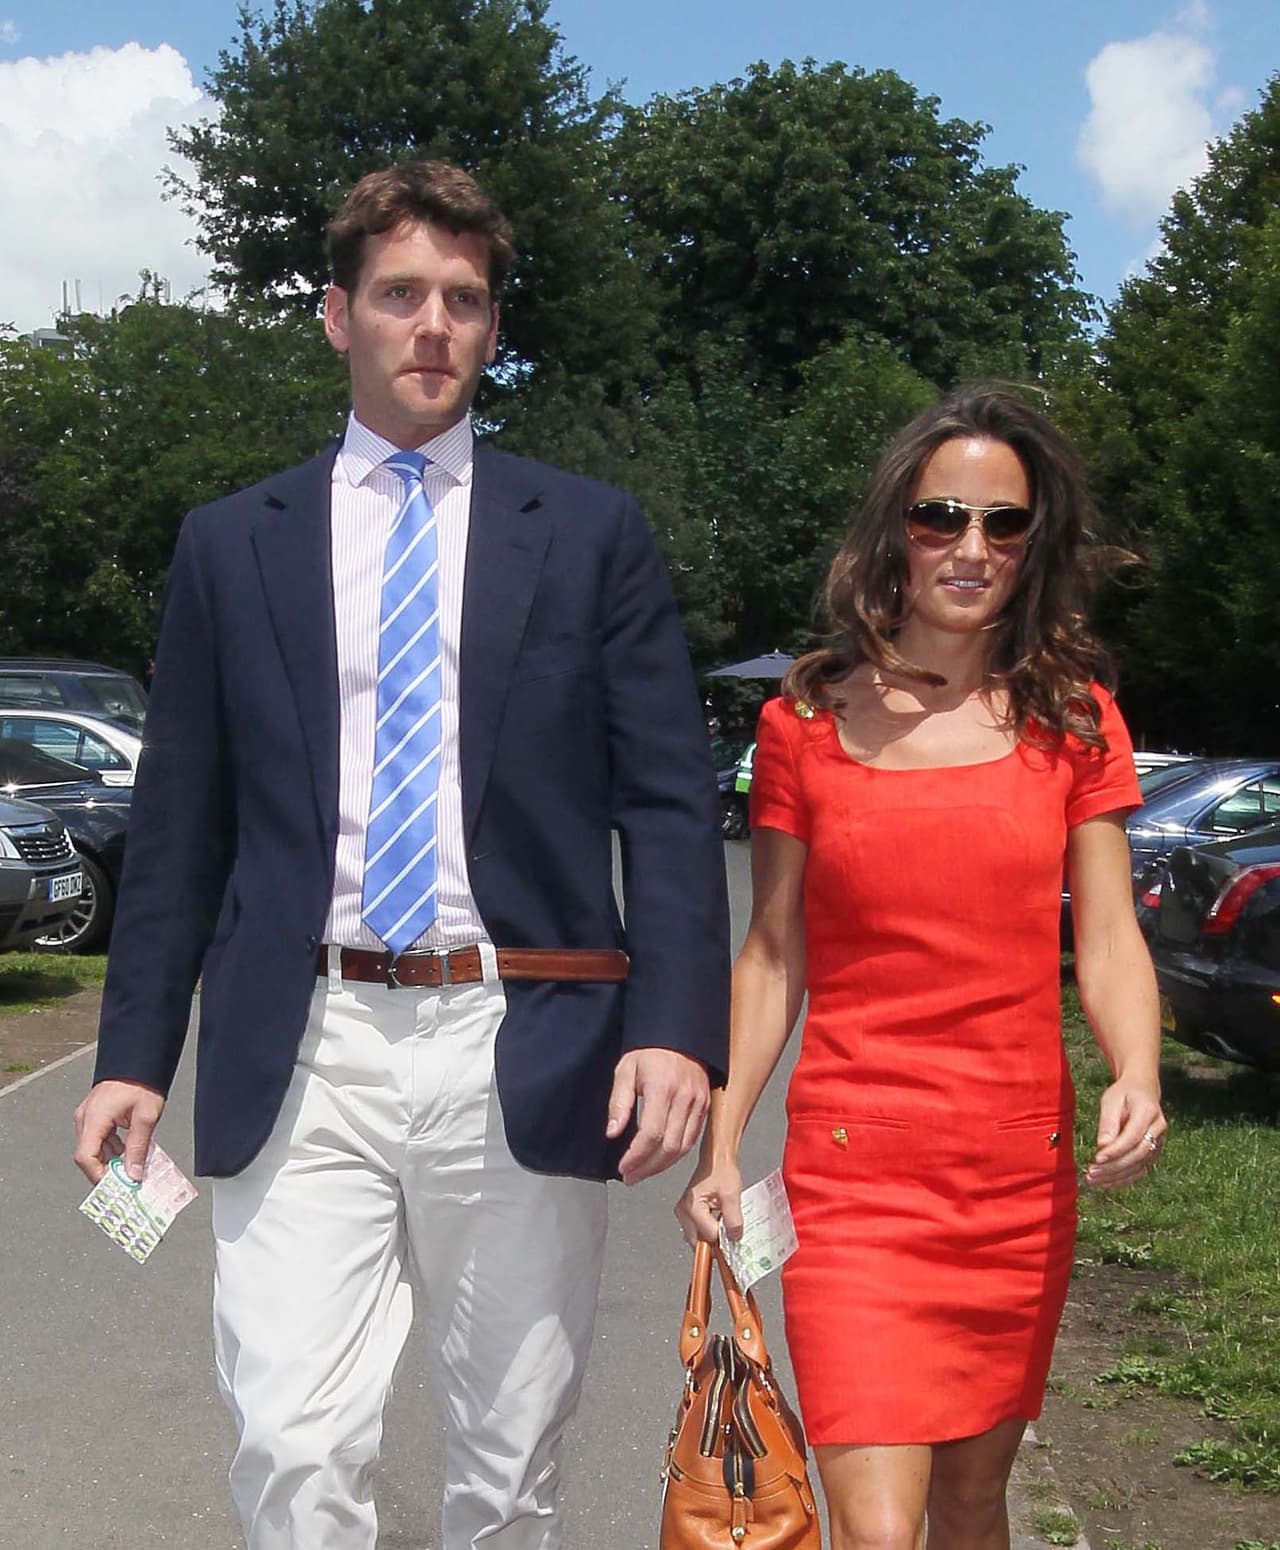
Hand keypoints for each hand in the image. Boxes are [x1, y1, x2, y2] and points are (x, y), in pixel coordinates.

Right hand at [73, 1080, 165, 1184]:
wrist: (140, 1059)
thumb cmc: (141, 1083)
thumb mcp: (145, 1117)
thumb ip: (138, 1148)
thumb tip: (133, 1175)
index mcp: (93, 1118)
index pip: (85, 1157)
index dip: (98, 1176)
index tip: (115, 1187)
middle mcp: (85, 1118)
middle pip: (88, 1155)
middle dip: (106, 1171)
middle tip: (125, 1184)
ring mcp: (89, 1116)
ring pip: (94, 1148)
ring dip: (111, 1161)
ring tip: (131, 1170)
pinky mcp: (96, 1114)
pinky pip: (99, 1138)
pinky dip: (112, 1149)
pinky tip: (128, 1153)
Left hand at [607, 1048, 709, 1185]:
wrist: (678, 1035)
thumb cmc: (650, 1051)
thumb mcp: (625, 1070)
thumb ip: (619, 1103)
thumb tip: (613, 1133)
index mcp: (663, 1088)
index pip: (651, 1134)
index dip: (636, 1157)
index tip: (623, 1167)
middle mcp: (684, 1098)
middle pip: (669, 1147)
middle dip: (648, 1167)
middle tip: (630, 1176)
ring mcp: (698, 1103)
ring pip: (683, 1147)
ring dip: (662, 1166)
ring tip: (643, 1172)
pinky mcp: (705, 1106)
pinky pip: (693, 1138)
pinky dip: (677, 1154)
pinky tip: (661, 1159)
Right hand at [676, 1155, 743, 1245]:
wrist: (716, 1158)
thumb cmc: (721, 1169)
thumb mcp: (732, 1194)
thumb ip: (734, 1219)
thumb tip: (734, 1237)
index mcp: (692, 1206)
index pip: (708, 1236)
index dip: (724, 1239)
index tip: (735, 1239)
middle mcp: (683, 1211)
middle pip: (700, 1241)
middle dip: (716, 1242)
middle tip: (731, 1237)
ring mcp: (684, 1212)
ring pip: (698, 1238)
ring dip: (713, 1236)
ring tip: (725, 1225)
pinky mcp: (688, 1212)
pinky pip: (698, 1230)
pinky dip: (710, 1230)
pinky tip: (719, 1222)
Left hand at [1085, 1077, 1165, 1188]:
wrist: (1142, 1090)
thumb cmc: (1123, 1094)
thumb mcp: (1111, 1100)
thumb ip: (1108, 1122)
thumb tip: (1102, 1146)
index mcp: (1149, 1112)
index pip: (1133, 1137)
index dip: (1116, 1150)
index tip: (1096, 1159)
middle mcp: (1158, 1129)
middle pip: (1138, 1154)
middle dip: (1114, 1166)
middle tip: (1091, 1173)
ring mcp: (1159, 1143)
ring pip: (1139, 1165)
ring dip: (1116, 1176)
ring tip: (1093, 1181)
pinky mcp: (1154, 1152)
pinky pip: (1140, 1170)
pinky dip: (1123, 1179)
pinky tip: (1106, 1183)